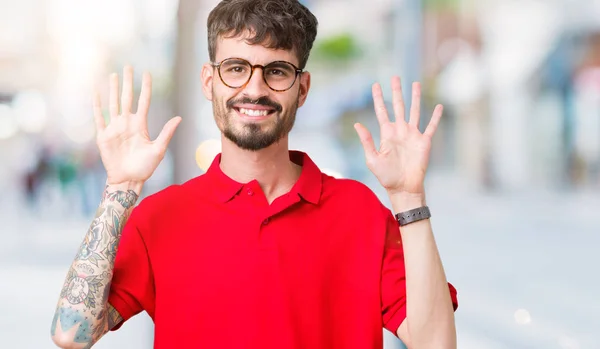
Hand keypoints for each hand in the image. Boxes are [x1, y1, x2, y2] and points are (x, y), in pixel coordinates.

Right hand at [93, 66, 181, 185]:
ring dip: (112, 89)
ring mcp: (115, 128)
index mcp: (140, 125)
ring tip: (113, 74)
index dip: (145, 88)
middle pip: (127, 98)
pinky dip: (97, 105)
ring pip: (113, 104)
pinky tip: (96, 92)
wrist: (129, 180)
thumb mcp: (158, 149)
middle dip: (127, 82)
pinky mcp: (104, 136)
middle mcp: (127, 123)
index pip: (143, 101)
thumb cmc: (145, 167)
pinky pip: (99, 118)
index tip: (147, 73)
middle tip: (128, 66)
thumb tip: (179, 118)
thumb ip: (166, 133)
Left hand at [354, 76, 441, 194]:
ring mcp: (412, 135)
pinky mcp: (424, 142)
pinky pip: (431, 126)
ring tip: (416, 84)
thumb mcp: (372, 159)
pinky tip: (439, 106)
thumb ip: (367, 141)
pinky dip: (435, 117)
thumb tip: (357, 125)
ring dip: (415, 98)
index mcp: (386, 133)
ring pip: (415, 111)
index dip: (378, 98)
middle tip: (395, 77)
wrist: (403, 188)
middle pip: (398, 106)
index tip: (375, 85)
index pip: (382, 111)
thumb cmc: (386, 176)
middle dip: (396, 92)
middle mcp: (400, 131)